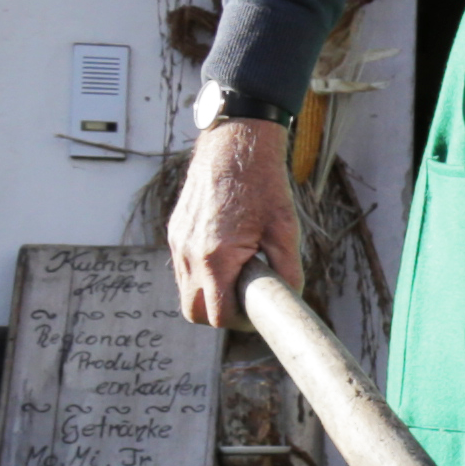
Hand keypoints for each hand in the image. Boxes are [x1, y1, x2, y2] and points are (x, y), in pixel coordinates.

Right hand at [171, 118, 300, 326]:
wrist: (236, 143)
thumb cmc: (263, 184)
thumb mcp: (285, 229)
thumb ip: (288, 271)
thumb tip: (289, 300)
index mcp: (215, 257)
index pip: (217, 315)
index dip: (240, 322)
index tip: (257, 314)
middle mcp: (189, 253)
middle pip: (194, 312)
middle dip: (218, 315)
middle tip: (245, 302)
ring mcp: (178, 242)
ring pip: (186, 290)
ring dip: (209, 294)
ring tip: (238, 275)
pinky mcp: (175, 231)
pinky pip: (183, 267)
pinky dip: (201, 274)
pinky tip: (227, 257)